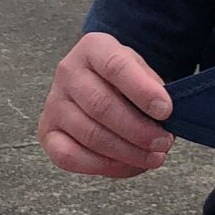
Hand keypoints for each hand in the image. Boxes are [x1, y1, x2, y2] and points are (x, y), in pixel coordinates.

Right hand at [39, 32, 174, 177]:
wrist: (98, 82)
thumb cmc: (124, 79)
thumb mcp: (141, 70)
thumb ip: (151, 88)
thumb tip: (161, 117)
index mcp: (93, 48)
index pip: (116, 66)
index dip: (142, 91)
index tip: (166, 110)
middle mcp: (68, 71)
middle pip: (101, 105)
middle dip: (138, 129)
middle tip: (163, 142)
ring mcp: (54, 103)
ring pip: (89, 134)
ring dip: (126, 152)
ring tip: (153, 157)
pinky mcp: (47, 132)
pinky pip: (69, 156)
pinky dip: (102, 166)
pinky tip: (127, 165)